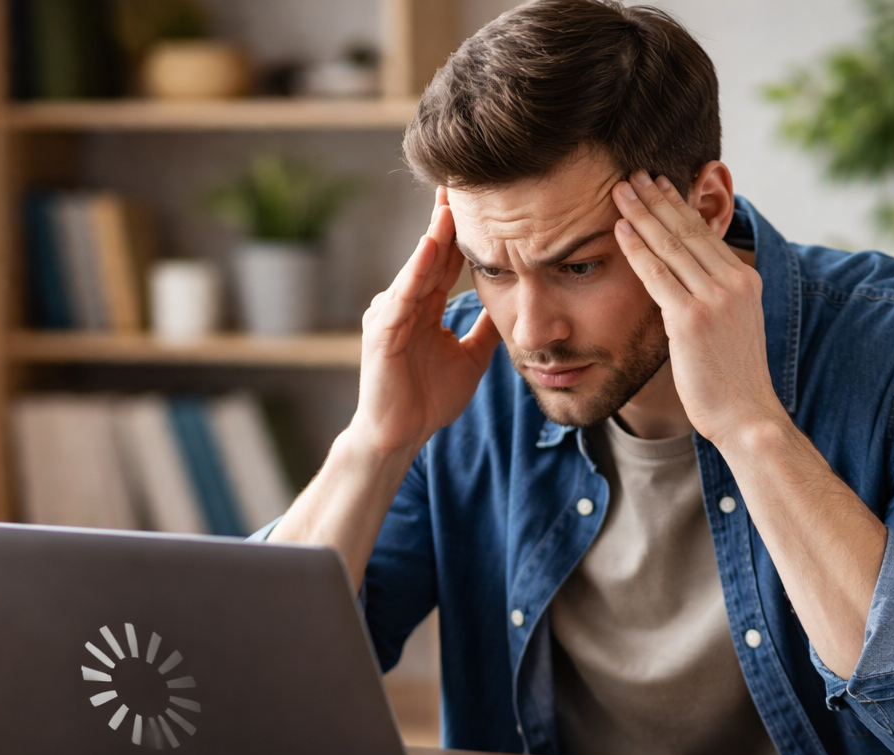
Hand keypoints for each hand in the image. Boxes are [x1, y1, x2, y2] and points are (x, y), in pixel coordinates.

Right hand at [348, 188, 501, 456]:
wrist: (400, 436)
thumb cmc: (428, 400)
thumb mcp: (472, 358)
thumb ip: (486, 330)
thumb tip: (512, 305)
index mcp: (425, 308)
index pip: (447, 260)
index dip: (464, 231)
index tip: (483, 198)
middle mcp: (404, 303)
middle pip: (430, 253)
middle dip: (445, 218)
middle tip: (461, 178)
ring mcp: (389, 315)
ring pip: (416, 268)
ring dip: (434, 236)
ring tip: (450, 204)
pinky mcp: (381, 333)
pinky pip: (401, 296)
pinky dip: (415, 271)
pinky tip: (430, 247)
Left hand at [611, 172, 784, 446]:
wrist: (747, 416)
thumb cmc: (731, 380)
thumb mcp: (730, 329)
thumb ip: (711, 301)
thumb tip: (682, 287)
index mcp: (744, 281)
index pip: (705, 234)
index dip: (678, 206)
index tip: (657, 185)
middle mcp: (733, 282)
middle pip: (687, 230)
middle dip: (657, 199)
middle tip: (632, 174)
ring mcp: (714, 299)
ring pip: (671, 245)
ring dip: (641, 214)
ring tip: (619, 190)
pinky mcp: (692, 319)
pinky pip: (657, 275)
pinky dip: (637, 248)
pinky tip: (619, 229)